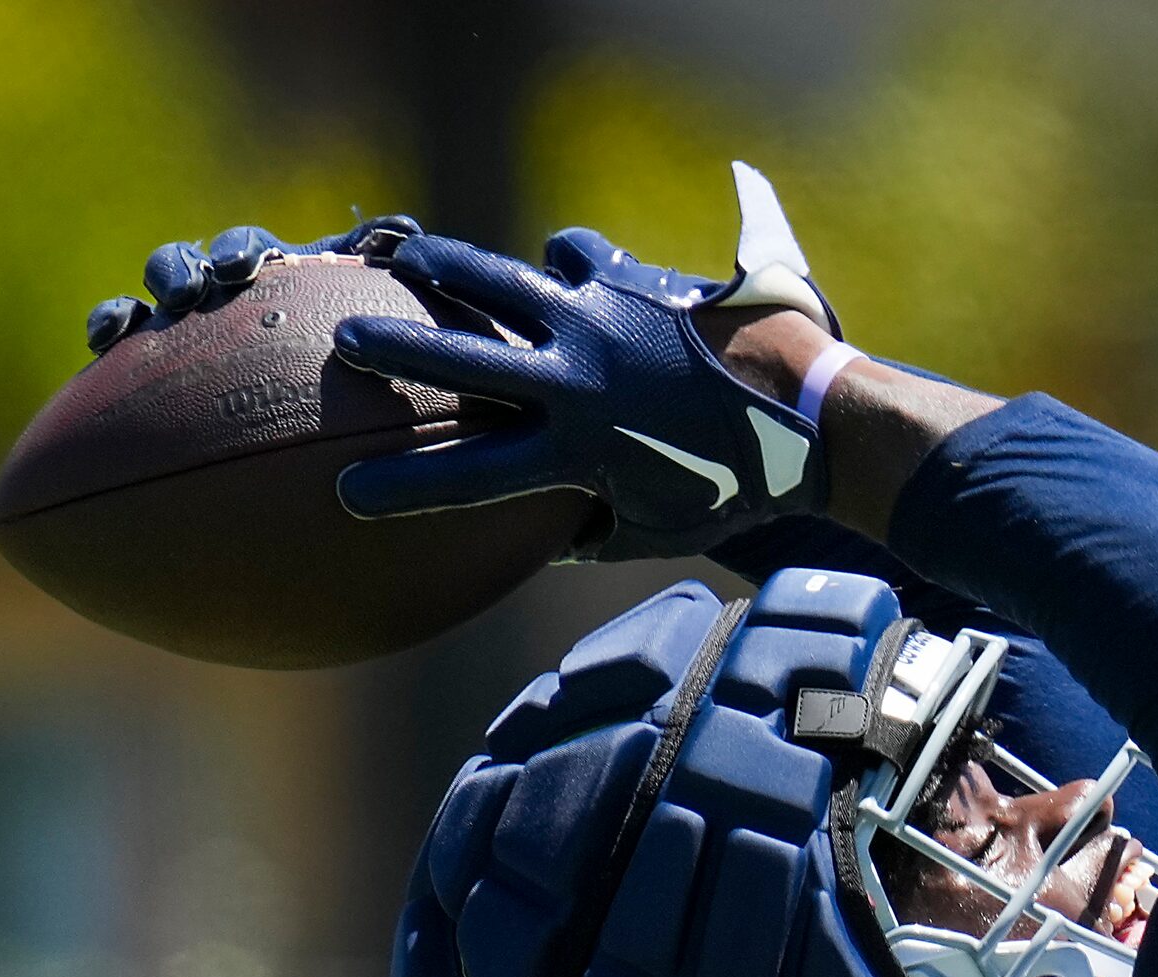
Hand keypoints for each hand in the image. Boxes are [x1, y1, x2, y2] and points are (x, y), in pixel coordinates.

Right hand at [81, 213, 423, 353]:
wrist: (343, 412)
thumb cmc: (361, 347)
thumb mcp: (377, 310)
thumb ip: (381, 270)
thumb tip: (406, 228)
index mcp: (275, 275)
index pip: (246, 248)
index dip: (237, 251)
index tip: (241, 271)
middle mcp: (226, 293)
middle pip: (189, 262)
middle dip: (180, 270)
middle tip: (188, 294)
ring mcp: (192, 325)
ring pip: (152, 296)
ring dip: (142, 299)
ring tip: (136, 320)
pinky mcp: (161, 360)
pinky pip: (126, 339)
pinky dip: (111, 326)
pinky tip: (103, 342)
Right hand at [328, 162, 845, 561]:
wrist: (811, 411)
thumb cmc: (737, 487)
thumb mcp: (659, 529)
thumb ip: (592, 533)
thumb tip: (540, 537)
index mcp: (578, 452)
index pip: (471, 480)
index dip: (404, 489)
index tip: (350, 493)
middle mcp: (578, 378)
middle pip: (464, 359)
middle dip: (398, 348)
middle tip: (346, 341)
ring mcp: (602, 320)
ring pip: (505, 283)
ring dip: (452, 269)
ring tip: (410, 257)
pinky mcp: (633, 282)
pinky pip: (578, 258)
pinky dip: (564, 263)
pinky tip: (557, 264)